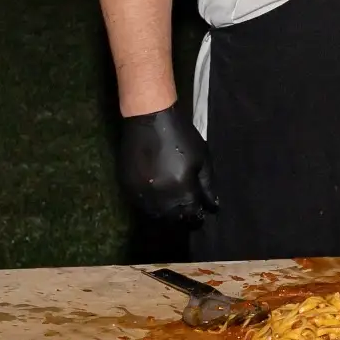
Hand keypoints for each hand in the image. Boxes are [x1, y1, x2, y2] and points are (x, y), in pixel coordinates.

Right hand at [118, 105, 218, 225]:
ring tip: (172, 203)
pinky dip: (150, 204)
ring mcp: (141, 194)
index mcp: (182, 190)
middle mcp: (161, 198)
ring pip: (155, 215)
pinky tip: (157, 194)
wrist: (150, 120)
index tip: (200, 215)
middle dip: (182, 216)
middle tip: (186, 209)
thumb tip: (212, 207)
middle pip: (173, 219)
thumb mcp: (202, 158)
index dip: (197, 217)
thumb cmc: (181, 136)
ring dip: (166, 213)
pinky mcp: (128, 187)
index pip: (191, 215)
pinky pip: (140, 204)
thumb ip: (207, 186)